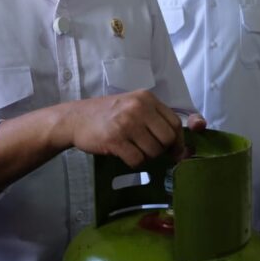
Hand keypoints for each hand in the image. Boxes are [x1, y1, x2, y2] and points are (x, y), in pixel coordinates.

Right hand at [67, 90, 186, 166]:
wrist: (76, 118)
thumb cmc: (108, 114)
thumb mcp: (133, 107)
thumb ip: (156, 120)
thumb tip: (184, 149)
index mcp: (146, 98)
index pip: (175, 123)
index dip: (177, 140)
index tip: (173, 150)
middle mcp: (138, 107)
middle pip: (167, 138)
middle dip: (161, 150)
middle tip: (148, 149)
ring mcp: (126, 123)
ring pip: (154, 151)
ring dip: (146, 156)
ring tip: (133, 148)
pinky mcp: (115, 139)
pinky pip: (137, 160)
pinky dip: (134, 162)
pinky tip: (124, 154)